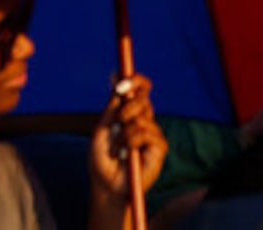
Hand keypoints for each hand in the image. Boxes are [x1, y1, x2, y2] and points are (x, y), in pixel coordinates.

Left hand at [86, 75, 165, 207]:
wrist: (106, 185)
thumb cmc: (102, 159)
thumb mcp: (103, 127)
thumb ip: (113, 105)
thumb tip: (115, 76)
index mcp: (129, 113)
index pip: (140, 89)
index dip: (135, 81)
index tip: (121, 83)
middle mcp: (144, 120)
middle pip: (144, 98)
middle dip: (128, 106)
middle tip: (118, 121)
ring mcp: (153, 134)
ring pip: (143, 117)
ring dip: (125, 132)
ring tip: (118, 150)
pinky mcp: (160, 149)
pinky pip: (148, 133)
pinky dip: (133, 141)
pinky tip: (128, 155)